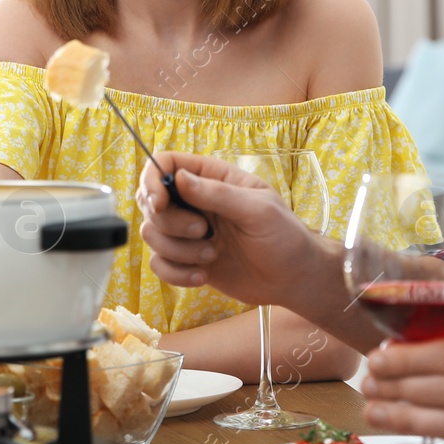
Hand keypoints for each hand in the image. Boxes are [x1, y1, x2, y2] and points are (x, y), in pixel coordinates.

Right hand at [137, 151, 326, 307]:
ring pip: (151, 235)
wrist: (293, 279)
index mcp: (212, 178)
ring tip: (212, 255)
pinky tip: (203, 277)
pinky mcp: (187, 260)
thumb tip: (179, 178)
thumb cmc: (284, 236)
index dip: (152, 181)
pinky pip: (159, 264)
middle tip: (204, 232)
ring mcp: (188, 233)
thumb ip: (218, 193)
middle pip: (150, 202)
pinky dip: (176, 274)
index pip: (166, 164)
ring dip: (178, 251)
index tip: (160, 204)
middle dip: (171, 223)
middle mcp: (194, 202)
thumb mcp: (258, 209)